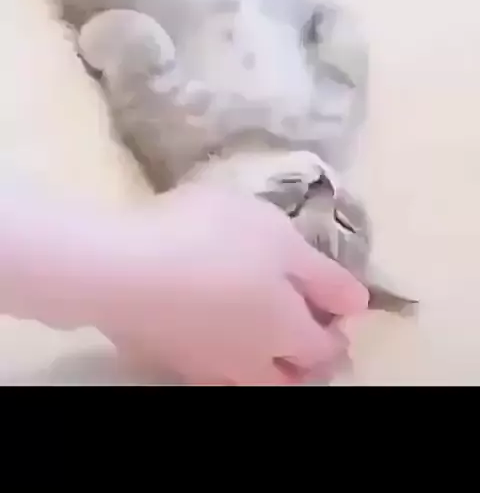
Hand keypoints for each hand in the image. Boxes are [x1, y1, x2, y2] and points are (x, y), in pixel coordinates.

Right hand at [98, 184, 368, 384]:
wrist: (123, 267)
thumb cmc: (212, 238)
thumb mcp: (279, 237)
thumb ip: (321, 274)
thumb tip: (359, 305)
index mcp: (284, 329)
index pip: (324, 349)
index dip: (337, 332)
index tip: (336, 311)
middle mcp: (249, 360)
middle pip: (288, 379)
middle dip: (305, 363)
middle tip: (305, 338)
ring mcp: (203, 365)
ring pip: (246, 381)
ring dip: (263, 366)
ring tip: (261, 341)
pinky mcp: (165, 358)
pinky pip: (206, 370)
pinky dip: (220, 358)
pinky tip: (211, 335)